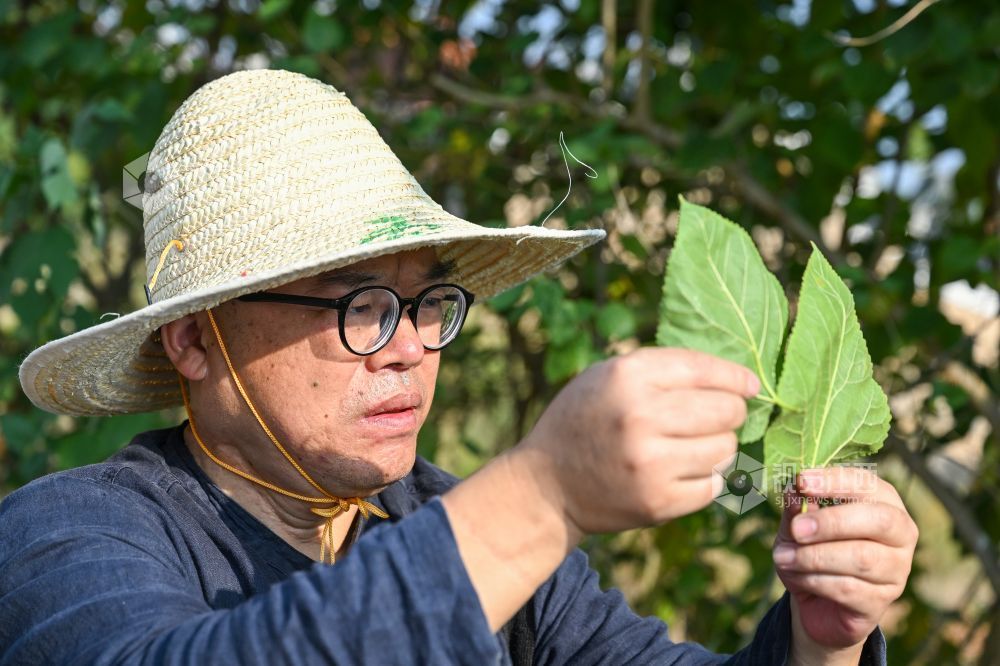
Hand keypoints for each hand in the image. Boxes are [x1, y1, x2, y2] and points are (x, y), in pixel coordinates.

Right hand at [520, 347, 758, 535]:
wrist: (547, 484)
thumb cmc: (584, 420)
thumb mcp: (607, 376)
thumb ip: (661, 369)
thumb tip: (734, 377)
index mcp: (627, 377)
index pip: (705, 369)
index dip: (735, 377)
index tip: (749, 385)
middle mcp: (640, 417)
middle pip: (726, 410)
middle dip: (730, 412)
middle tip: (717, 417)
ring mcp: (650, 464)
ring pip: (726, 449)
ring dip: (717, 447)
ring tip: (689, 446)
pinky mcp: (658, 502)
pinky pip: (712, 485)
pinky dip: (703, 479)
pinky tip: (680, 472)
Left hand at [772, 466, 917, 658]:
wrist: (816, 601)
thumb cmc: (811, 549)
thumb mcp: (796, 525)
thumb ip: (796, 508)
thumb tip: (795, 492)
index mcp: (883, 501)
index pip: (868, 484)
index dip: (835, 481)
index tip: (803, 482)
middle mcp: (900, 533)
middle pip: (878, 520)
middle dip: (832, 522)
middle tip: (796, 529)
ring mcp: (896, 569)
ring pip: (862, 558)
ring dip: (815, 557)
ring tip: (783, 557)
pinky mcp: (881, 601)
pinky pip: (850, 589)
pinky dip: (816, 581)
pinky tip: (798, 577)